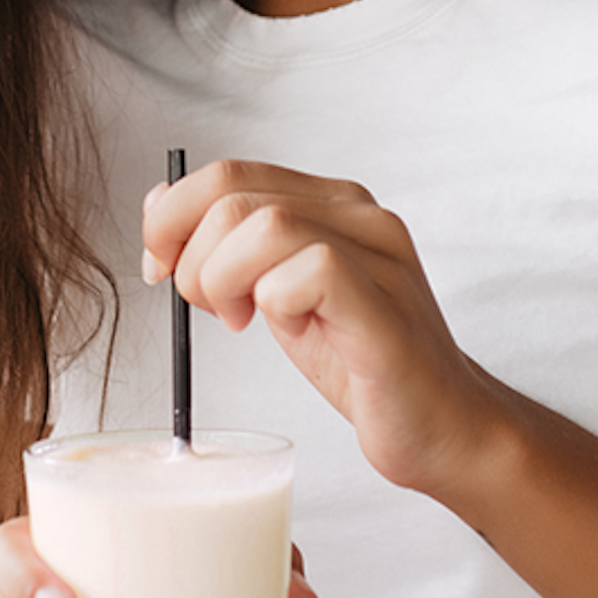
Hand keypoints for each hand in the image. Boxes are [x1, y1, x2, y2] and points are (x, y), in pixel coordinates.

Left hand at [143, 160, 499, 498]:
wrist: (440, 424)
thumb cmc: (361, 362)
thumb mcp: (279, 295)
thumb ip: (232, 249)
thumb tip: (158, 207)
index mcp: (332, 203)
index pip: (229, 173)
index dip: (173, 218)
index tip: (162, 269)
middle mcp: (360, 214)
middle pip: (234, 194)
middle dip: (191, 257)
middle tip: (208, 308)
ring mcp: (378, 254)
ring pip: (264, 225)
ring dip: (225, 279)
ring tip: (240, 321)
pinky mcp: (383, 303)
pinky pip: (309, 270)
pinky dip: (274, 302)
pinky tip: (288, 330)